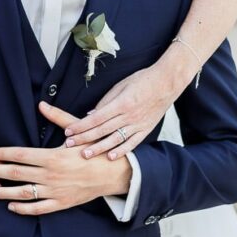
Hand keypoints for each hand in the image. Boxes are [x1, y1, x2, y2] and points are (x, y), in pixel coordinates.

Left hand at [0, 102, 130, 214]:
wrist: (113, 173)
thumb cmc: (94, 150)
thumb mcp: (77, 132)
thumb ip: (57, 118)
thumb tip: (41, 104)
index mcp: (53, 156)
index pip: (21, 154)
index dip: (3, 154)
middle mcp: (51, 175)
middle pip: (17, 173)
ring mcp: (55, 191)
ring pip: (24, 193)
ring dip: (4, 192)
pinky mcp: (61, 203)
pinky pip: (38, 208)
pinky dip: (23, 208)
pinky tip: (11, 205)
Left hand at [62, 62, 179, 159]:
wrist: (167, 82)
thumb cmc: (143, 80)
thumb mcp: (121, 85)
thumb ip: (106, 101)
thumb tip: (91, 114)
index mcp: (121, 103)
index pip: (96, 118)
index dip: (81, 126)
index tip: (69, 131)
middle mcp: (129, 115)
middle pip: (102, 130)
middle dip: (84, 138)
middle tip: (69, 145)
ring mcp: (138, 124)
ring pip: (115, 139)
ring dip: (99, 148)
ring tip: (85, 154)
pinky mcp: (146, 129)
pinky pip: (132, 143)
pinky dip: (121, 151)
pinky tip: (110, 157)